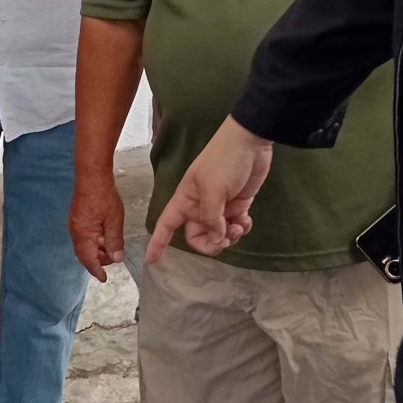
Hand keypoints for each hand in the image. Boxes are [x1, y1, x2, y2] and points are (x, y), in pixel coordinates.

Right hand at [69, 169, 127, 282]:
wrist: (91, 175)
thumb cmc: (103, 197)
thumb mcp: (114, 221)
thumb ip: (114, 242)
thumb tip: (116, 259)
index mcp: (83, 236)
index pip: (89, 260)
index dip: (97, 270)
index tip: (104, 278)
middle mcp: (75, 232)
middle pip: (84, 254)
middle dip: (98, 260)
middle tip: (113, 260)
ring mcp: (74, 224)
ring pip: (84, 245)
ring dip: (97, 250)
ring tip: (111, 248)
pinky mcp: (77, 217)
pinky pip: (84, 235)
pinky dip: (94, 241)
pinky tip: (104, 235)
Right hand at [144, 117, 271, 263]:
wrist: (250, 142)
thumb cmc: (224, 161)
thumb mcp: (212, 189)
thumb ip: (211, 217)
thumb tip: (216, 237)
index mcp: (185, 200)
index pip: (166, 224)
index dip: (157, 242)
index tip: (152, 260)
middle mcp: (199, 206)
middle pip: (196, 237)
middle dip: (210, 243)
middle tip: (225, 239)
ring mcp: (219, 207)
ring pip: (217, 235)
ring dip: (228, 237)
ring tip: (239, 226)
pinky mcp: (237, 205)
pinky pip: (234, 227)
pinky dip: (241, 228)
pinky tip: (246, 221)